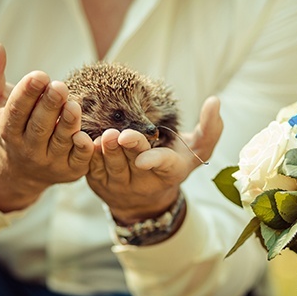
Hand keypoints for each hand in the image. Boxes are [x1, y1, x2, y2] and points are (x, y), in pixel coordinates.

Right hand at [0, 42, 94, 211]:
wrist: (21, 170)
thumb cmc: (11, 126)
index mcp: (8, 130)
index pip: (16, 112)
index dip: (27, 94)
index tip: (39, 75)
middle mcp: (28, 148)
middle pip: (39, 127)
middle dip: (49, 107)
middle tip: (59, 86)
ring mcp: (51, 161)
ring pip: (60, 143)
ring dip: (67, 124)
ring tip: (73, 105)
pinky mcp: (71, 170)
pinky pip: (79, 161)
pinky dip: (84, 150)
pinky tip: (87, 136)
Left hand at [86, 96, 222, 223]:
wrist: (145, 194)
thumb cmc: (175, 161)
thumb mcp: (198, 149)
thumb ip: (211, 127)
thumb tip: (214, 101)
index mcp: (169, 171)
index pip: (162, 165)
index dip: (153, 161)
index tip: (144, 160)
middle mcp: (143, 180)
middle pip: (132, 162)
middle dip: (127, 150)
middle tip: (120, 136)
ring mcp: (119, 181)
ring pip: (110, 164)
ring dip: (105, 151)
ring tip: (102, 135)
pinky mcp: (98, 179)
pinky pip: (90, 165)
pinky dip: (86, 153)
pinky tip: (82, 138)